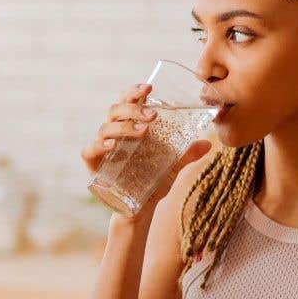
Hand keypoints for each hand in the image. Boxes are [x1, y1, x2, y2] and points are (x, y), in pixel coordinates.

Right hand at [82, 84, 211, 221]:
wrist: (140, 210)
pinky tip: (113, 145)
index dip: (135, 92)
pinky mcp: (94, 166)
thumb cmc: (152, 183)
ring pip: (105, 127)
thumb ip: (186, 155)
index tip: (149, 88)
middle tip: (152, 115)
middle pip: (115, 110)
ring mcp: (102, 149)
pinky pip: (89, 151)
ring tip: (143, 131)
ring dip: (123, 126)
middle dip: (133, 108)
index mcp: (130, 127)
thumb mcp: (172, 168)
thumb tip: (208, 144)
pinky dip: (99, 146)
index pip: (128, 102)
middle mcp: (114, 134)